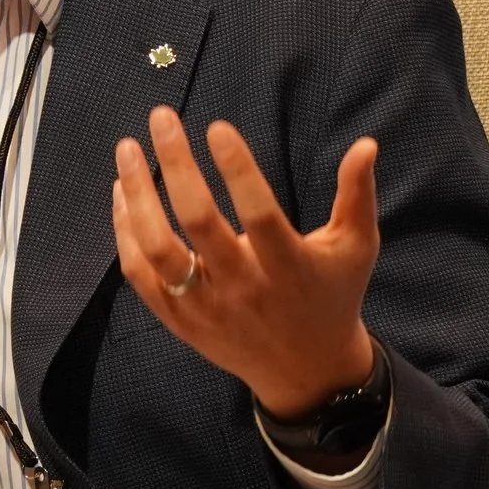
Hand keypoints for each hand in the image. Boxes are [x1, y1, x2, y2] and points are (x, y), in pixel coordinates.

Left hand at [112, 106, 379, 421]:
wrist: (306, 371)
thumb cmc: (333, 295)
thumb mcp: (356, 248)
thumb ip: (357, 195)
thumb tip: (366, 144)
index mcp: (289, 269)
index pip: (258, 215)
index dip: (238, 170)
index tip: (216, 127)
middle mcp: (244, 289)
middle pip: (199, 224)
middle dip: (176, 166)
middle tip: (161, 117)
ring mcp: (206, 308)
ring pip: (158, 250)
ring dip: (137, 197)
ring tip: (127, 150)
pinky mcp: (180, 320)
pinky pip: (141, 275)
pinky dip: (125, 233)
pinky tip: (122, 192)